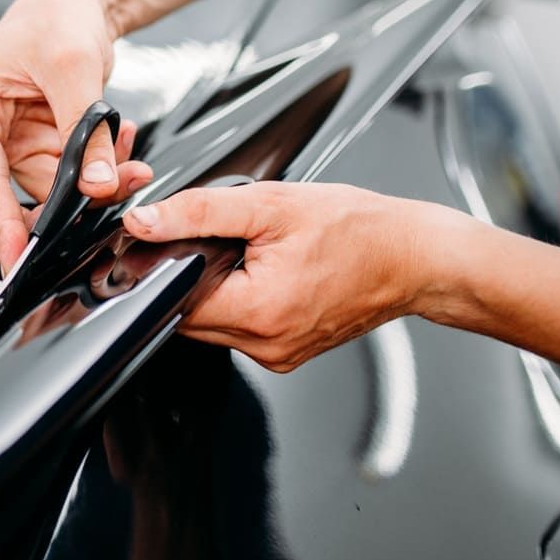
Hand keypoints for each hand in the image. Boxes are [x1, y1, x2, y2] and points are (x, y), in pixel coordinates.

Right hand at [0, 0, 151, 270]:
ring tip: (127, 160)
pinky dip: (97, 171)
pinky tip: (120, 143)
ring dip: (88, 190)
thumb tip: (96, 186)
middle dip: (48, 214)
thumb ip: (85, 130)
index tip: (18, 256)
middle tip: (94, 212)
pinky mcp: (40, 147)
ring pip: (42, 197)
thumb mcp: (73, 65)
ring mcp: (11, 144)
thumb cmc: (59, 13)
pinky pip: (66, 182)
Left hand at [122, 182, 466, 371]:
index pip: (173, 300)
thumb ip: (199, 212)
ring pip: (211, 326)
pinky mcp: (287, 354)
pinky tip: (264, 275)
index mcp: (258, 312)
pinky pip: (240, 331)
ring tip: (249, 256)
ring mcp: (277, 355)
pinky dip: (239, 303)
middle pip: (188, 316)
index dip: (163, 269)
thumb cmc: (359, 229)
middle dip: (193, 277)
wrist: (415, 256)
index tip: (170, 243)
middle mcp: (266, 345)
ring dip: (215, 291)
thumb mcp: (270, 204)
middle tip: (222, 242)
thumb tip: (144, 222)